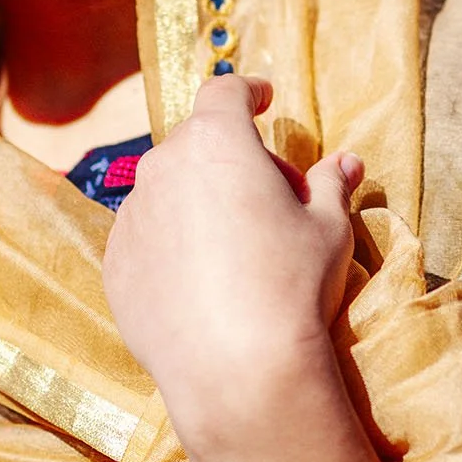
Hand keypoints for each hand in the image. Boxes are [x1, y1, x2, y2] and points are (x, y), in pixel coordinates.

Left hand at [103, 75, 363, 433]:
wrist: (236, 369)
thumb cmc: (291, 285)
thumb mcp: (328, 229)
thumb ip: (331, 186)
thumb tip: (345, 163)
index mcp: (217, 142)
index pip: (226, 92)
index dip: (248, 92)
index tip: (263, 100)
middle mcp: (162, 167)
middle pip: (198, 145)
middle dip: (232, 160)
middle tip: (272, 200)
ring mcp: (132, 217)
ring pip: (167, 192)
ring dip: (197, 202)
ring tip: (236, 249)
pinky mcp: (116, 264)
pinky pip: (146, 238)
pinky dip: (170, 245)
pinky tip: (202, 283)